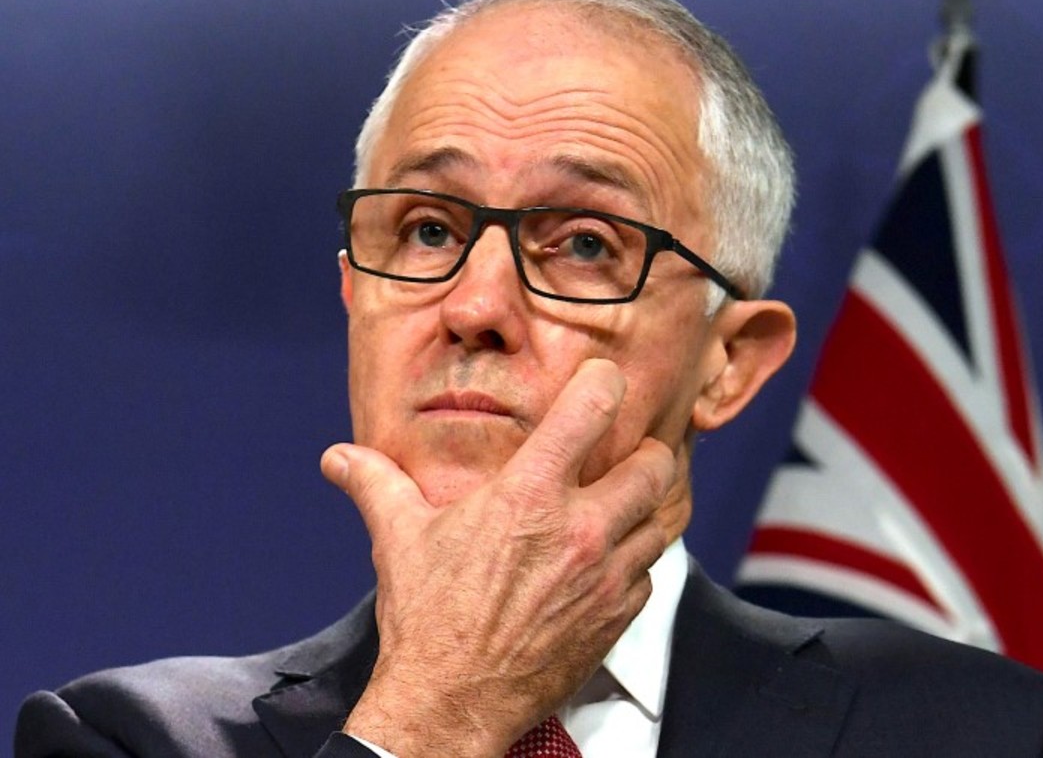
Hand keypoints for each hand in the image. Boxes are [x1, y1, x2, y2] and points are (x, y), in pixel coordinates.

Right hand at [320, 359, 674, 756]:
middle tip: (628, 454)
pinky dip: (635, 562)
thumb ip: (375, 484)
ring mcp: (605, 574)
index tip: (602, 382)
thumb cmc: (427, 619)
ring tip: (622, 506)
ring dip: (646, 509)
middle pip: (654, 465)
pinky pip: (648, 573)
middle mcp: (579, 528)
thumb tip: (338, 457)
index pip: (592, 409)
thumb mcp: (398, 539)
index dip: (605, 384)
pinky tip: (608, 562)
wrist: (450, 703)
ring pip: (661, 519)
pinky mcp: (616, 615)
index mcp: (529, 494)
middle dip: (648, 453)